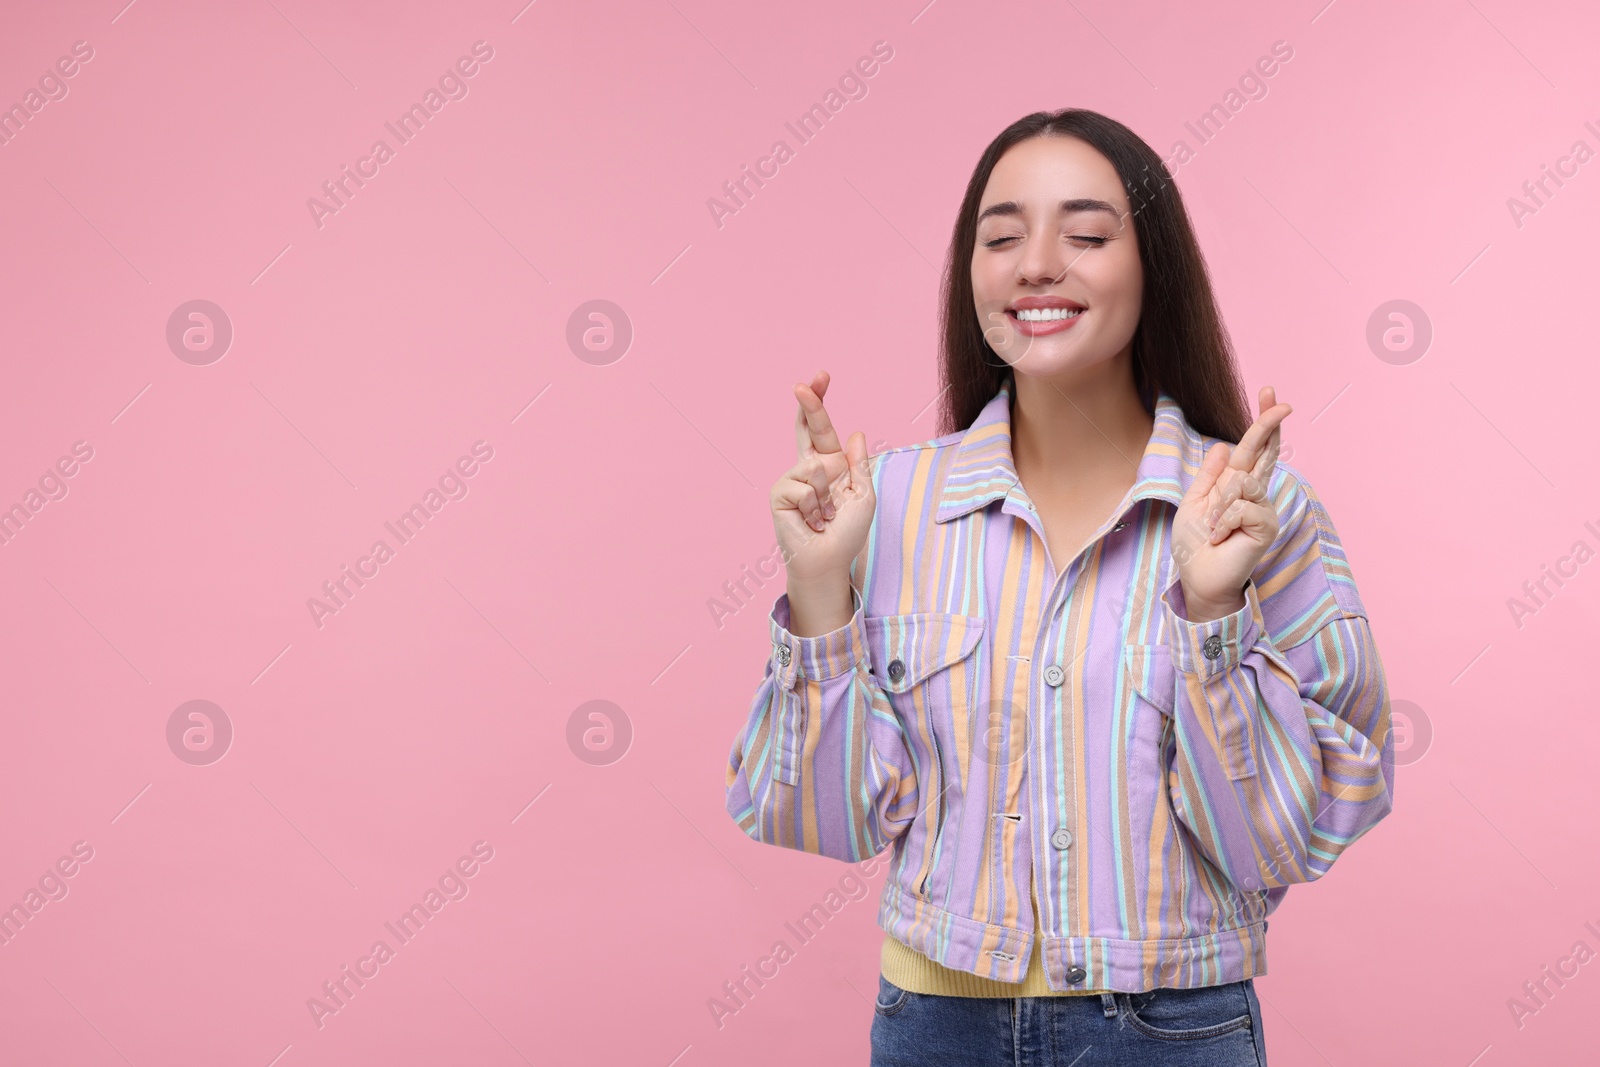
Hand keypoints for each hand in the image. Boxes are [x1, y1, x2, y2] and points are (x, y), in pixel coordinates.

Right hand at [770, 370, 875, 584]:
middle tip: (803, 383)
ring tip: (825, 515)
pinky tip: (811, 521)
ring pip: (815, 467)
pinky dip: (815, 507)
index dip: (818, 403)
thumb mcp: (863, 495)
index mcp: (830, 465)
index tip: (820, 376)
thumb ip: (859, 465)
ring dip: (827, 496)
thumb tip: (855, 432)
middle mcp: (808, 468)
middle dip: (809, 404)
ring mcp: (791, 479)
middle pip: (807, 428)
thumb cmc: (847, 532)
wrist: (828, 560)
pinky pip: (803, 486)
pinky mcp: (780, 493)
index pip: (822, 428)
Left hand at [1170, 386, 1291, 620]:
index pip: (1254, 449)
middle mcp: (1254, 495)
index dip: (1262, 423)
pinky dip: (1223, 522)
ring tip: (1213, 529)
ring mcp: (1263, 509)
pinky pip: (1242, 507)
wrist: (1198, 577)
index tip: (1268, 393)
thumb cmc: (1195, 545)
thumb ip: (1210, 476)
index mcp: (1237, 486)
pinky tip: (1221, 538)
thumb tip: (1225, 446)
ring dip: (1219, 507)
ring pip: (1243, 484)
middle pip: (1266, 452)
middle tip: (1280, 400)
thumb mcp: (1194, 503)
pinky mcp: (1266, 525)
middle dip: (1269, 424)